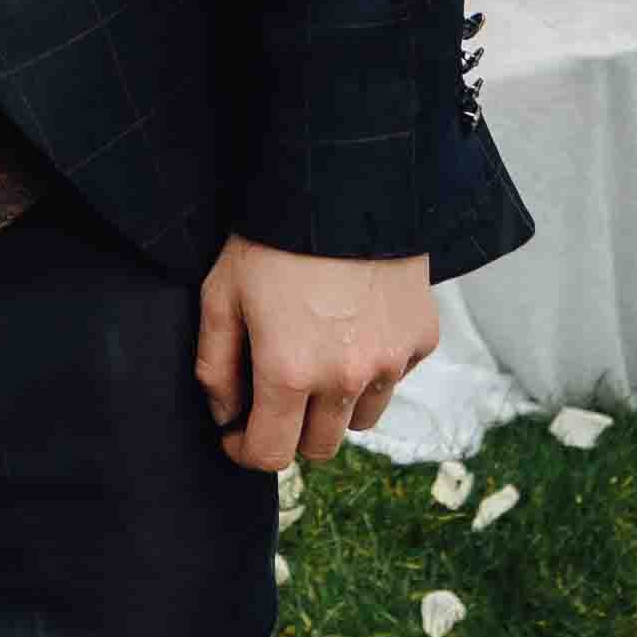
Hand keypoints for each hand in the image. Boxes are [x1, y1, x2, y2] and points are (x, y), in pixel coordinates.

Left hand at [193, 240, 435, 470]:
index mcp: (290, 372)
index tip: (236, 434)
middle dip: (291, 431)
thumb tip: (226, 415)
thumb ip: (215, 366)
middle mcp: (346, 378)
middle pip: (319, 447)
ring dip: (335, 405)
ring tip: (317, 356)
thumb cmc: (272, 238)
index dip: (245, 452)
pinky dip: (373, 368)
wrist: (343, 182)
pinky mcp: (421, 339)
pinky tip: (354, 327)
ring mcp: (391, 361)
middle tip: (274, 394)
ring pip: (359, 419)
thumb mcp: (220, 295)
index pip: (271, 454)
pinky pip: (395, 377)